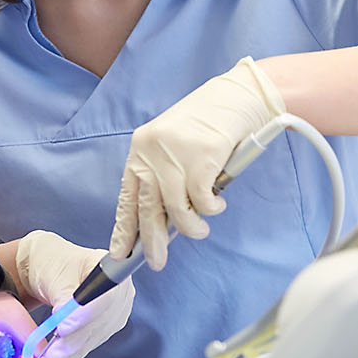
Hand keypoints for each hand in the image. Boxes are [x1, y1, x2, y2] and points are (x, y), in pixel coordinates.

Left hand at [16, 230, 133, 357]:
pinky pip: (93, 341)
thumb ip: (64, 296)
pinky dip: (75, 351)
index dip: (86, 316)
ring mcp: (117, 310)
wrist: (50, 269)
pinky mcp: (109, 325)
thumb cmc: (53, 263)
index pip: (105, 297)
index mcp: (110, 267)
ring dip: (73, 350)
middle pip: (101, 321)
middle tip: (51, 354)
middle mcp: (120, 290)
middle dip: (74, 340)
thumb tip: (65, 320)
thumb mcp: (55, 275)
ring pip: (96, 336)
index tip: (63, 327)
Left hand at [109, 56, 284, 269]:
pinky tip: (217, 204)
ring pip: (176, 210)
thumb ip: (165, 177)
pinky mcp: (203, 157)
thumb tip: (162, 222)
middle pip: (147, 208)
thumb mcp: (174, 146)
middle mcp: (152, 151)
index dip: (124, 228)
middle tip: (157, 262)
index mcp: (141, 149)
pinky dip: (211, 209)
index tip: (120, 253)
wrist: (237, 96)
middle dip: (152, 241)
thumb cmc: (208, 123)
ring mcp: (177, 154)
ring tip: (201, 230)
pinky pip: (202, 200)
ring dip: (191, 227)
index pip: (127, 196)